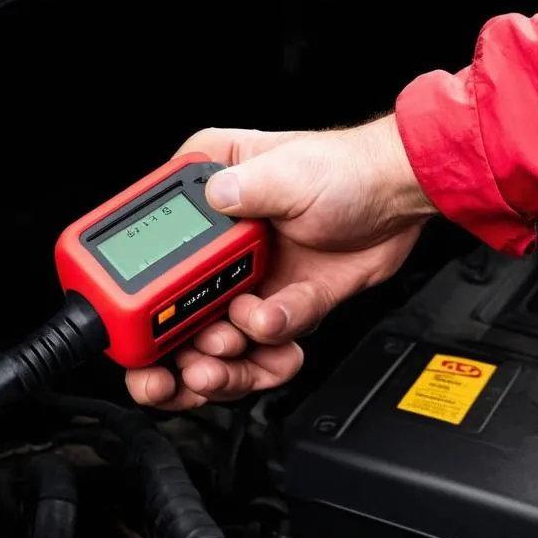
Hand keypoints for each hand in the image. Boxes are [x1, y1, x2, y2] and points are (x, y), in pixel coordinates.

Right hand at [125, 115, 435, 408]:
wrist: (400, 199)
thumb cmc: (346, 169)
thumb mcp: (289, 169)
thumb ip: (247, 188)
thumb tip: (212, 199)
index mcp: (205, 200)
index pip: (152, 252)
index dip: (138, 298)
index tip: (136, 333)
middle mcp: (219, 247)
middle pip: (175, 313)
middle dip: (175, 351)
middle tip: (177, 369)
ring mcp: (247, 281)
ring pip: (216, 340)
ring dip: (219, 361)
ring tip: (224, 358)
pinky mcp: (280, 307)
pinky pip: (267, 343)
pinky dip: (270, 345)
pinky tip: (274, 327)